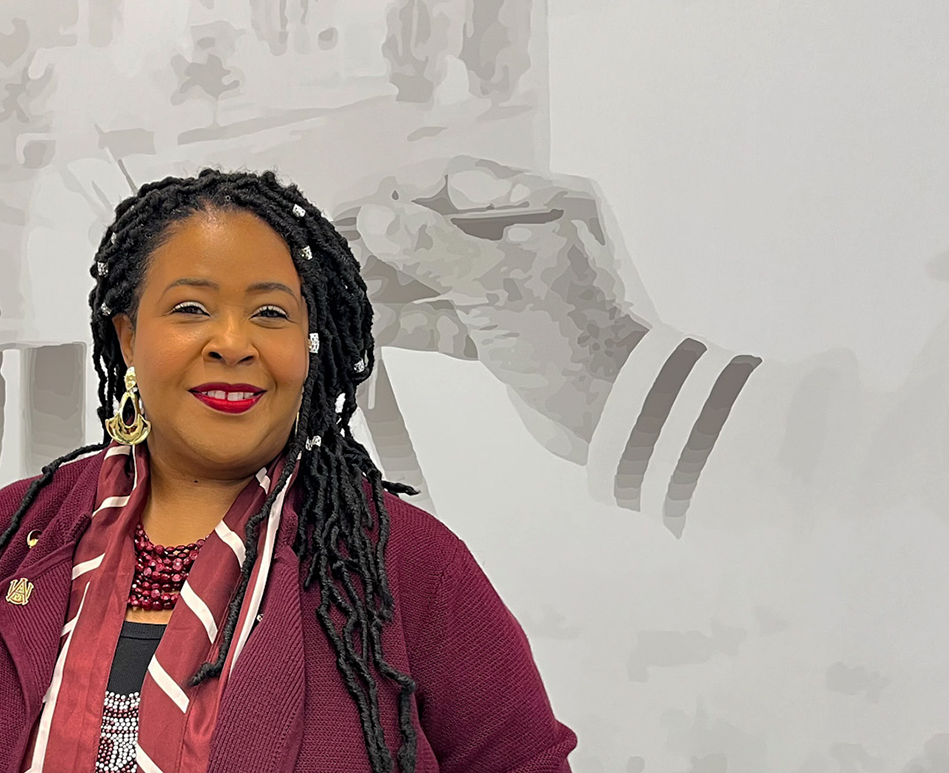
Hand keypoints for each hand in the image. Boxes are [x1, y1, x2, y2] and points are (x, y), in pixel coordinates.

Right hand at [335, 156, 649, 455]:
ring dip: (393, 283)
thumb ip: (432, 249)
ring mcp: (506, 291)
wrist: (611, 411)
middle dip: (389, 241)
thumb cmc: (562, 335)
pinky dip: (411, 320)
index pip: (457, 184)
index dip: (403, 193)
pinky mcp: (496, 334)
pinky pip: (444, 318)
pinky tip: (370, 320)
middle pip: (440, 230)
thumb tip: (374, 215)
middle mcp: (518, 243)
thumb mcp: (496, 283)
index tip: (354, 205)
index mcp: (535, 210)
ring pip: (438, 278)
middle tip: (338, 251)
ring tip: (343, 286)